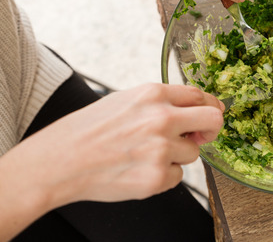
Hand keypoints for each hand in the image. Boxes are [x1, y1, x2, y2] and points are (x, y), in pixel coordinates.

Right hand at [21, 83, 224, 205]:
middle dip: (211, 129)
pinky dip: (163, 176)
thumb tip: (194, 109)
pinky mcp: (156, 177)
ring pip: (193, 153)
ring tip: (145, 155)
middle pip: (213, 120)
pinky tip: (138, 170)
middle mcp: (161, 118)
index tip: (210, 115)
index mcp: (153, 94)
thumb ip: (159, 103)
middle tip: (199, 137)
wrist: (59, 161)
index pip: (200, 95)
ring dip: (177, 156)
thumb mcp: (124, 100)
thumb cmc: (87, 130)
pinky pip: (178, 176)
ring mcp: (160, 149)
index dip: (209, 106)